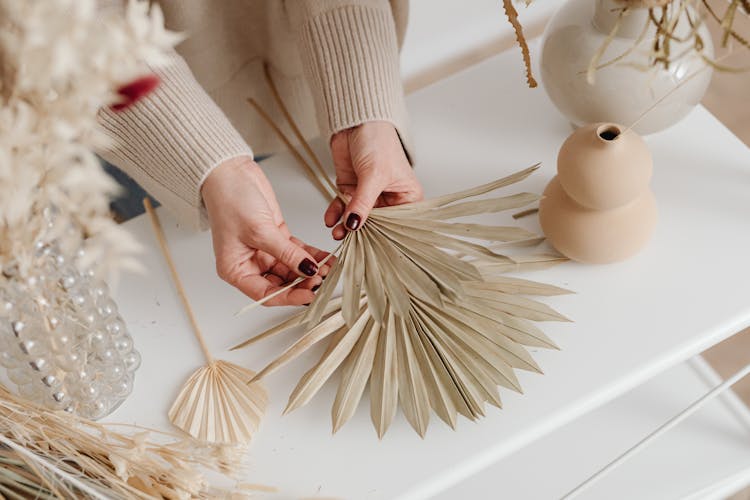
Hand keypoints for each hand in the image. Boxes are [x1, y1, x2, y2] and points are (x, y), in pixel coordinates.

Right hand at [202, 157, 330, 305]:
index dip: (289, 297)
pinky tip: (326, 258)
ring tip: (329, 268)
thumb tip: (308, 270)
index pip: (266, 294)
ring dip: (310, 270)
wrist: (229, 171)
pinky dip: (311, 255)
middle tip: (323, 279)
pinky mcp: (276, 237)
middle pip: (281, 284)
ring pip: (292, 268)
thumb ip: (286, 253)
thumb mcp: (260, 231)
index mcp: (235, 270)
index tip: (310, 294)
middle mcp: (249, 264)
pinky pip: (296, 252)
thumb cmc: (229, 200)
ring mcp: (264, 251)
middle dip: (303, 283)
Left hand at [325, 121, 423, 239]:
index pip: (398, 225)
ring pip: (356, 218)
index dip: (385, 237)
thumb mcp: (373, 174)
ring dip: (345, 225)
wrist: (355, 121)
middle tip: (349, 242)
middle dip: (361, 233)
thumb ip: (363, 202)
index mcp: (407, 197)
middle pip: (375, 224)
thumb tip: (354, 225)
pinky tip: (330, 219)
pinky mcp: (351, 189)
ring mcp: (368, 195)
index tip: (372, 249)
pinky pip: (342, 207)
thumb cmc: (378, 140)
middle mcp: (389, 198)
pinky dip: (335, 213)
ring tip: (336, 232)